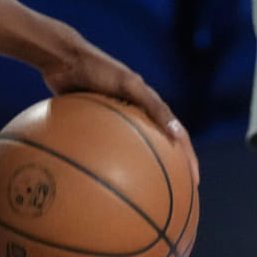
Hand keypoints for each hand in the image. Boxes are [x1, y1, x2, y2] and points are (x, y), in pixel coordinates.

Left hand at [41, 32, 197, 186]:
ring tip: (137, 197)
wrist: (62, 58)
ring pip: (131, 152)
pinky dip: (104, 165)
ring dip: (137, 173)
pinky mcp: (92, 122)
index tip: (194, 184)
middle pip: (157, 147)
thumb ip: (153, 107)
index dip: (188, 159)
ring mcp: (114, 119)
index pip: (177, 136)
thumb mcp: (128, 85)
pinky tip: (97, 184)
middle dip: (168, 172)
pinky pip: (102, 149)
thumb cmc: (97, 69)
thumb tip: (177, 135)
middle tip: (171, 197)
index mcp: (149, 105)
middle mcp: (135, 113)